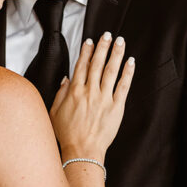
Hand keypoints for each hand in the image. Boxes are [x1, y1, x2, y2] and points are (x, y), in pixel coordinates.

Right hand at [49, 32, 134, 157]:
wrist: (82, 150)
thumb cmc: (67, 134)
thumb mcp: (54, 112)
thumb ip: (60, 94)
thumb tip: (66, 80)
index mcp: (74, 91)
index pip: (82, 66)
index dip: (87, 52)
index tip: (91, 41)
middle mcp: (90, 92)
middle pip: (98, 64)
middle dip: (103, 47)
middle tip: (108, 35)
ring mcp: (104, 98)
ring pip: (111, 71)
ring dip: (116, 54)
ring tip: (120, 42)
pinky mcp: (116, 107)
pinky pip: (123, 86)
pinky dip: (127, 73)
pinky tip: (131, 62)